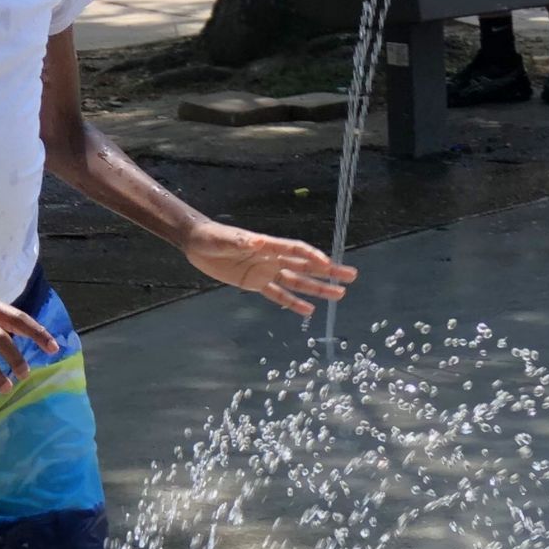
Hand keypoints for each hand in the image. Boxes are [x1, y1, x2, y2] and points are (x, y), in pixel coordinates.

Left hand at [184, 224, 356, 317]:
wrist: (197, 243)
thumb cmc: (212, 237)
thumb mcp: (225, 239)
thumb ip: (242, 241)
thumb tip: (258, 240)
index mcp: (267, 245)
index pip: (297, 251)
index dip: (314, 257)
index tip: (330, 265)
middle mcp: (272, 258)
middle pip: (306, 266)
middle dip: (329, 272)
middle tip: (351, 276)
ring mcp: (266, 271)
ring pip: (298, 282)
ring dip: (318, 288)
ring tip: (339, 294)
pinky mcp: (256, 283)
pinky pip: (279, 295)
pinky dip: (293, 303)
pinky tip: (309, 311)